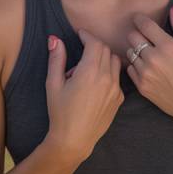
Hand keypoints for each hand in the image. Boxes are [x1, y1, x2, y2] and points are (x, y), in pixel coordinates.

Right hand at [44, 29, 124, 161]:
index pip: (95, 43)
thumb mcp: (53, 84)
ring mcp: (115, 89)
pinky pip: (117, 78)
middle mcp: (106, 78)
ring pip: (115, 62)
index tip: (80, 34)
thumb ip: (56, 59)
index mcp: (89, 71)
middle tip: (81, 52)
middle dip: (94, 46)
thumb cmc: (60, 112)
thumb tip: (54, 39)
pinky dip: (109, 73)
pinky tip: (95, 84)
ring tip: (88, 68)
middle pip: (106, 50)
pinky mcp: (119, 99)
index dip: (87, 35)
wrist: (74, 139)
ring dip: (104, 58)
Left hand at [125, 6, 172, 124]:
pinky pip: (130, 69)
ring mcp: (145, 73)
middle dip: (137, 34)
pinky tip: (147, 68)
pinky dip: (136, 66)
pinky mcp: (141, 87)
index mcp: (167, 46)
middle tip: (145, 38)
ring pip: (129, 53)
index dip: (139, 19)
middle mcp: (153, 58)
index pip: (144, 25)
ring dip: (136, 51)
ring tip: (147, 54)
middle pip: (132, 37)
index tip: (138, 19)